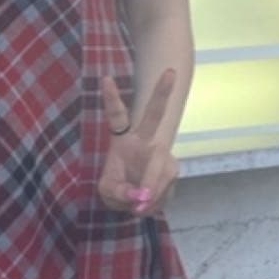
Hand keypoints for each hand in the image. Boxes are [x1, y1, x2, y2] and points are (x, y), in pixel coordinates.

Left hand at [97, 68, 179, 216]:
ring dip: (150, 191)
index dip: (112, 98)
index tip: (105, 78)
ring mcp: (162, 154)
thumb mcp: (108, 191)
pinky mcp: (172, 169)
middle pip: (155, 115)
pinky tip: (146, 206)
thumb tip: (140, 196)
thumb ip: (119, 192)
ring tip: (138, 207)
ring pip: (161, 169)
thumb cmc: (118, 187)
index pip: (118, 116)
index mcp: (124, 139)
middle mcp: (146, 140)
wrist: (137, 199)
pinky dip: (154, 202)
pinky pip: (165, 188)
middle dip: (162, 94)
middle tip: (171, 72)